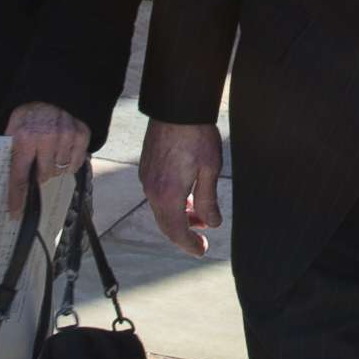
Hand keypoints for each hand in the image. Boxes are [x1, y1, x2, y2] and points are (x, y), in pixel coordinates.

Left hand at [3, 101, 90, 216]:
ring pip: (60, 170)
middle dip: (40, 173)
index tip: (15, 213)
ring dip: (55, 167)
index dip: (17, 197)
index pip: (19, 175)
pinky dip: (70, 162)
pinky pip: (76, 163)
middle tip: (39, 162)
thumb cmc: (32, 111)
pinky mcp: (81, 135)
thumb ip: (12, 148)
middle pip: (43, 176)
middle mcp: (45, 139)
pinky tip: (64, 151)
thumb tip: (4, 176)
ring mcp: (66, 137)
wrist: (55, 89)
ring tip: (51, 153)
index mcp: (24, 138)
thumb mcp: (14, 125)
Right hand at [139, 120, 223, 256]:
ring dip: (179, 217)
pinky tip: (187, 196)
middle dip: (184, 234)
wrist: (176, 108)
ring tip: (200, 215)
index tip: (201, 251)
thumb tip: (211, 223)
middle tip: (201, 241)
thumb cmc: (196, 136)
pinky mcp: (146, 168)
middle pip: (166, 224)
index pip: (176, 231)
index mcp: (168, 194)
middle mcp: (152, 190)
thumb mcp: (210, 169)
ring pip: (160, 209)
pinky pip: (156, 195)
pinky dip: (171, 203)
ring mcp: (146, 179)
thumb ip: (208, 200)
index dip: (189, 245)